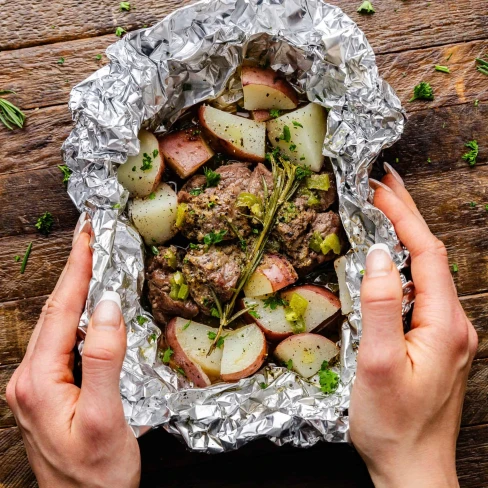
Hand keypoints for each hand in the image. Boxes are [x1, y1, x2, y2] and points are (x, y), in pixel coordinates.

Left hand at [6, 213, 140, 487]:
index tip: (87, 235)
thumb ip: (106, 360)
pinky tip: (92, 308)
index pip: (62, 310)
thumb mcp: (106, 418)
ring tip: (92, 262)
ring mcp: (38, 385)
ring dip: (76, 291)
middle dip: (74, 271)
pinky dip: (80, 316)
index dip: (76, 269)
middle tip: (89, 236)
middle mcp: (30, 378)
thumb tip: (108, 306)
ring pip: (59, 326)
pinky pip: (65, 342)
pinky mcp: (50, 391)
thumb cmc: (97, 476)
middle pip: (55, 312)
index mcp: (38, 381)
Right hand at [350, 164, 477, 487]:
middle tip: (385, 184)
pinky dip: (404, 266)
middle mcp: (455, 323)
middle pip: (432, 256)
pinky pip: (422, 292)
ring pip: (428, 273)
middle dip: (408, 216)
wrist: (413, 469)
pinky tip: (388, 261)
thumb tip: (376, 255)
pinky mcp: (437, 343)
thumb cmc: (392, 423)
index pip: (425, 252)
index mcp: (445, 323)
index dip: (403, 216)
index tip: (379, 188)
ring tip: (384, 212)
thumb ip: (380, 305)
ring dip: (405, 239)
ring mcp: (448, 333)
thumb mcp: (376, 363)